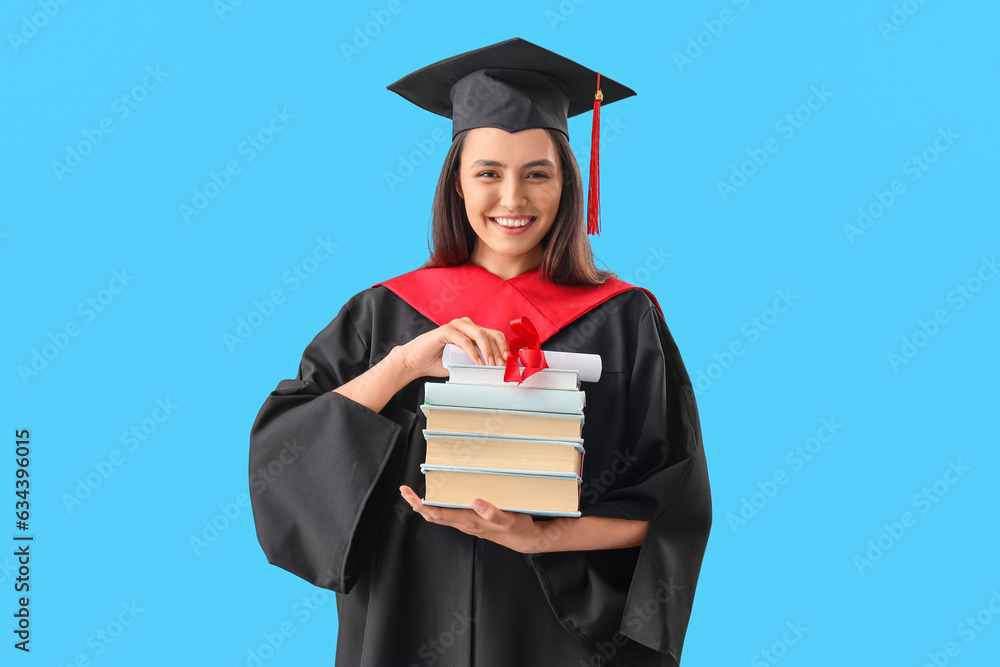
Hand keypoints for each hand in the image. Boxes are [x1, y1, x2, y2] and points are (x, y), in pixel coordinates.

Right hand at [395, 317, 508, 378]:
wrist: (415, 362)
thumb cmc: (438, 363)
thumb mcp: (464, 365)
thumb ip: (477, 365)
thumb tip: (496, 374)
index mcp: (473, 331)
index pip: (495, 336)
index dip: (504, 349)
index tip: (509, 364)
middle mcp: (467, 325)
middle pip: (492, 334)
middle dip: (500, 351)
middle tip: (502, 366)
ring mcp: (457, 326)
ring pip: (480, 334)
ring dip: (488, 351)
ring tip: (491, 365)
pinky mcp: (446, 330)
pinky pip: (464, 340)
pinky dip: (473, 352)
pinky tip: (477, 362)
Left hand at [399, 485, 542, 553]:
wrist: (525, 539)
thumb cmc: (517, 528)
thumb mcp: (508, 519)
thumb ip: (493, 512)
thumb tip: (476, 501)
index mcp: (469, 521)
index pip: (438, 513)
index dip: (421, 505)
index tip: (409, 494)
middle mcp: (464, 523)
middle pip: (433, 516)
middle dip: (417, 504)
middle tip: (405, 491)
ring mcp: (467, 523)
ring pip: (439, 516)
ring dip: (425, 506)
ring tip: (415, 495)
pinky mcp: (472, 521)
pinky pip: (449, 514)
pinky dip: (438, 506)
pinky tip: (439, 499)